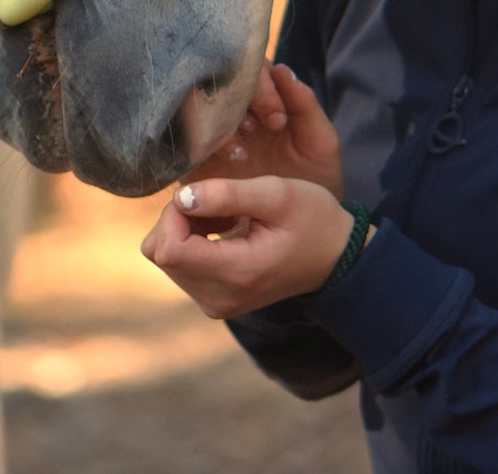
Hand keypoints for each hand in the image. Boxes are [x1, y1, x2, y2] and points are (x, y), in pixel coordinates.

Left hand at [140, 175, 355, 318]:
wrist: (336, 257)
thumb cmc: (313, 219)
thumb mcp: (278, 194)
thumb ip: (228, 194)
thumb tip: (181, 197)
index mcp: (235, 275)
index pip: (169, 249)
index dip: (175, 213)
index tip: (205, 193)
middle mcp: (218, 298)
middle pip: (161, 253)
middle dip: (179, 218)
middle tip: (220, 201)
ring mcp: (216, 303)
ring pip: (166, 257)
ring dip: (186, 227)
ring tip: (227, 213)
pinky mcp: (214, 298)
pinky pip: (180, 264)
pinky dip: (193, 239)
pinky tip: (225, 225)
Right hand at [186, 61, 342, 197]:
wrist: (306, 230)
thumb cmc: (317, 179)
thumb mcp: (320, 143)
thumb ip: (305, 105)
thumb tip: (283, 70)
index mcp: (264, 101)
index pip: (249, 72)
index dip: (260, 89)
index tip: (277, 120)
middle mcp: (234, 115)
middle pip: (217, 89)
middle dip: (233, 106)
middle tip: (252, 132)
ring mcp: (213, 139)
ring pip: (197, 116)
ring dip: (216, 130)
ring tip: (241, 157)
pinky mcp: (196, 167)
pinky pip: (185, 152)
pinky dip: (199, 155)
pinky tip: (221, 173)